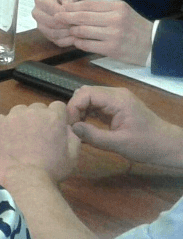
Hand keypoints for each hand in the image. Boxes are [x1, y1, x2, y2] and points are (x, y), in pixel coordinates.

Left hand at [0, 101, 79, 187]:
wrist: (24, 178)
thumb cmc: (52, 169)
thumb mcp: (73, 154)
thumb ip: (72, 135)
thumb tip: (66, 127)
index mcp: (54, 117)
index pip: (57, 107)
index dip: (56, 118)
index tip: (53, 128)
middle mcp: (33, 112)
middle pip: (37, 108)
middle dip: (38, 119)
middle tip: (36, 137)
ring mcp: (13, 116)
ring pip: (19, 112)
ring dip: (21, 121)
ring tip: (20, 140)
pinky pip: (1, 120)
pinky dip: (4, 127)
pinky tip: (7, 141)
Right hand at [33, 0, 87, 46]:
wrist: (73, 5)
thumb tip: (67, 5)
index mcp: (41, 0)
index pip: (54, 11)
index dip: (69, 14)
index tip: (81, 14)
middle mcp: (37, 13)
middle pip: (52, 23)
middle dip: (68, 24)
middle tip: (82, 23)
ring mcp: (41, 26)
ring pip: (54, 33)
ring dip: (69, 33)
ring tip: (81, 29)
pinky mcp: (48, 36)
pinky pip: (58, 41)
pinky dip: (69, 40)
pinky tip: (78, 35)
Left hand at [55, 0, 154, 65]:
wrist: (153, 44)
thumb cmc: (134, 26)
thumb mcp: (122, 11)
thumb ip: (101, 8)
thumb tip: (74, 7)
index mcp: (117, 6)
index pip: (87, 4)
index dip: (71, 7)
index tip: (61, 8)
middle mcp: (115, 19)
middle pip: (82, 17)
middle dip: (66, 17)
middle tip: (56, 18)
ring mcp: (113, 35)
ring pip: (82, 31)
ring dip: (72, 31)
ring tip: (69, 30)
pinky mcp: (111, 49)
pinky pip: (86, 45)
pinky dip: (78, 42)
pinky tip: (77, 41)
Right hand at [68, 85, 182, 167]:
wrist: (167, 146)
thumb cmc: (146, 145)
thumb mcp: (119, 144)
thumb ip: (93, 136)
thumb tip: (72, 128)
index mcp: (118, 100)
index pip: (85, 94)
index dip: (73, 107)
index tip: (70, 125)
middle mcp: (116, 94)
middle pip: (85, 93)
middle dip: (75, 108)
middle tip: (72, 127)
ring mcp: (116, 99)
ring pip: (88, 97)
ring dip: (80, 110)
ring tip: (78, 127)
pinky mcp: (116, 106)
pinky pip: (96, 104)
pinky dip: (87, 113)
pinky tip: (86, 126)